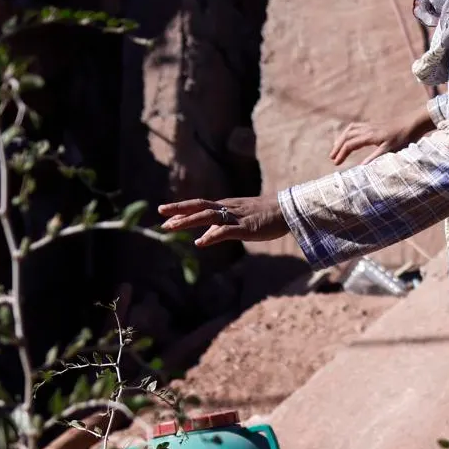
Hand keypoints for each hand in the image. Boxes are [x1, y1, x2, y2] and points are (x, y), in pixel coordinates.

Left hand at [158, 196, 288, 247]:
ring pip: (207, 216)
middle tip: (160, 214)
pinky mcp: (246, 228)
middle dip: (179, 210)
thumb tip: (205, 236)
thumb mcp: (240, 220)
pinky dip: (212, 236)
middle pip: (199, 207)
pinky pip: (226, 231)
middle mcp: (228, 208)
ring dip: (187, 221)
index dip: (182, 208)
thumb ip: (222, 227)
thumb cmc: (266, 216)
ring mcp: (236, 217)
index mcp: (226, 206)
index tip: (165, 213)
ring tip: (170, 227)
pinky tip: (200, 242)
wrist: (288, 211)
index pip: (200, 205)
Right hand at [329, 110, 433, 164]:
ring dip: (342, 139)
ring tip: (337, 148)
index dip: (341, 154)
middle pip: (346, 136)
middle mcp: (368, 129)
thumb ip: (374, 158)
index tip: (336, 163)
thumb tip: (360, 168)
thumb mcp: (390, 150)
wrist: (413, 123)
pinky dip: (349, 133)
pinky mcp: (375, 125)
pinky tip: (351, 139)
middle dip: (337, 146)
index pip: (350, 144)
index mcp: (370, 136)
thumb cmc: (404, 138)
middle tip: (332, 158)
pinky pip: (356, 127)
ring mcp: (371, 125)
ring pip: (350, 129)